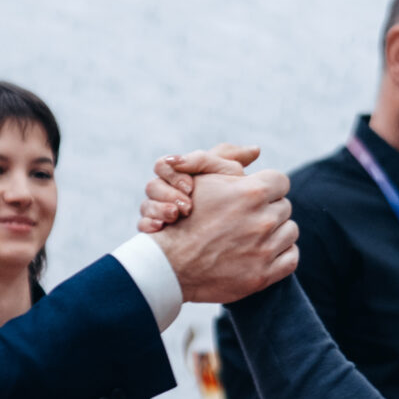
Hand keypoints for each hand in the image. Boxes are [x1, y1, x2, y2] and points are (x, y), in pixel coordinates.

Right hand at [139, 145, 258, 231]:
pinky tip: (161, 229)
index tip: (190, 187)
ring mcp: (157, 214)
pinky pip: (142, 227)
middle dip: (168, 193)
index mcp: (178, 177)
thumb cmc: (224, 207)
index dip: (173, 173)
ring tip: (175, 216)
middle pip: (152, 185)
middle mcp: (164, 194)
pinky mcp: (154, 235)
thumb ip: (233, 162)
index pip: (165, 165)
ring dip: (159, 209)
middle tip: (186, 205)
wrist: (212, 248)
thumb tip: (256, 150)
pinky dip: (149, 226)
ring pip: (145, 205)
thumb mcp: (228, 180)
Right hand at [152, 160, 297, 302]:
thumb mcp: (202, 179)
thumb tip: (256, 150)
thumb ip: (227, 159)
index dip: (266, 187)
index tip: (254, 196)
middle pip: (284, 206)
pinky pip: (291, 258)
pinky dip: (281, 254)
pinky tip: (264, 253)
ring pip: (290, 231)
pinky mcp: (263, 275)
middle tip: (248, 218)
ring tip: (254, 235)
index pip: (280, 181)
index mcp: (251, 192)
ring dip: (276, 232)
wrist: (169, 264)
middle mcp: (263, 220)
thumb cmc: (184, 218)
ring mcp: (265, 249)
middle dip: (268, 209)